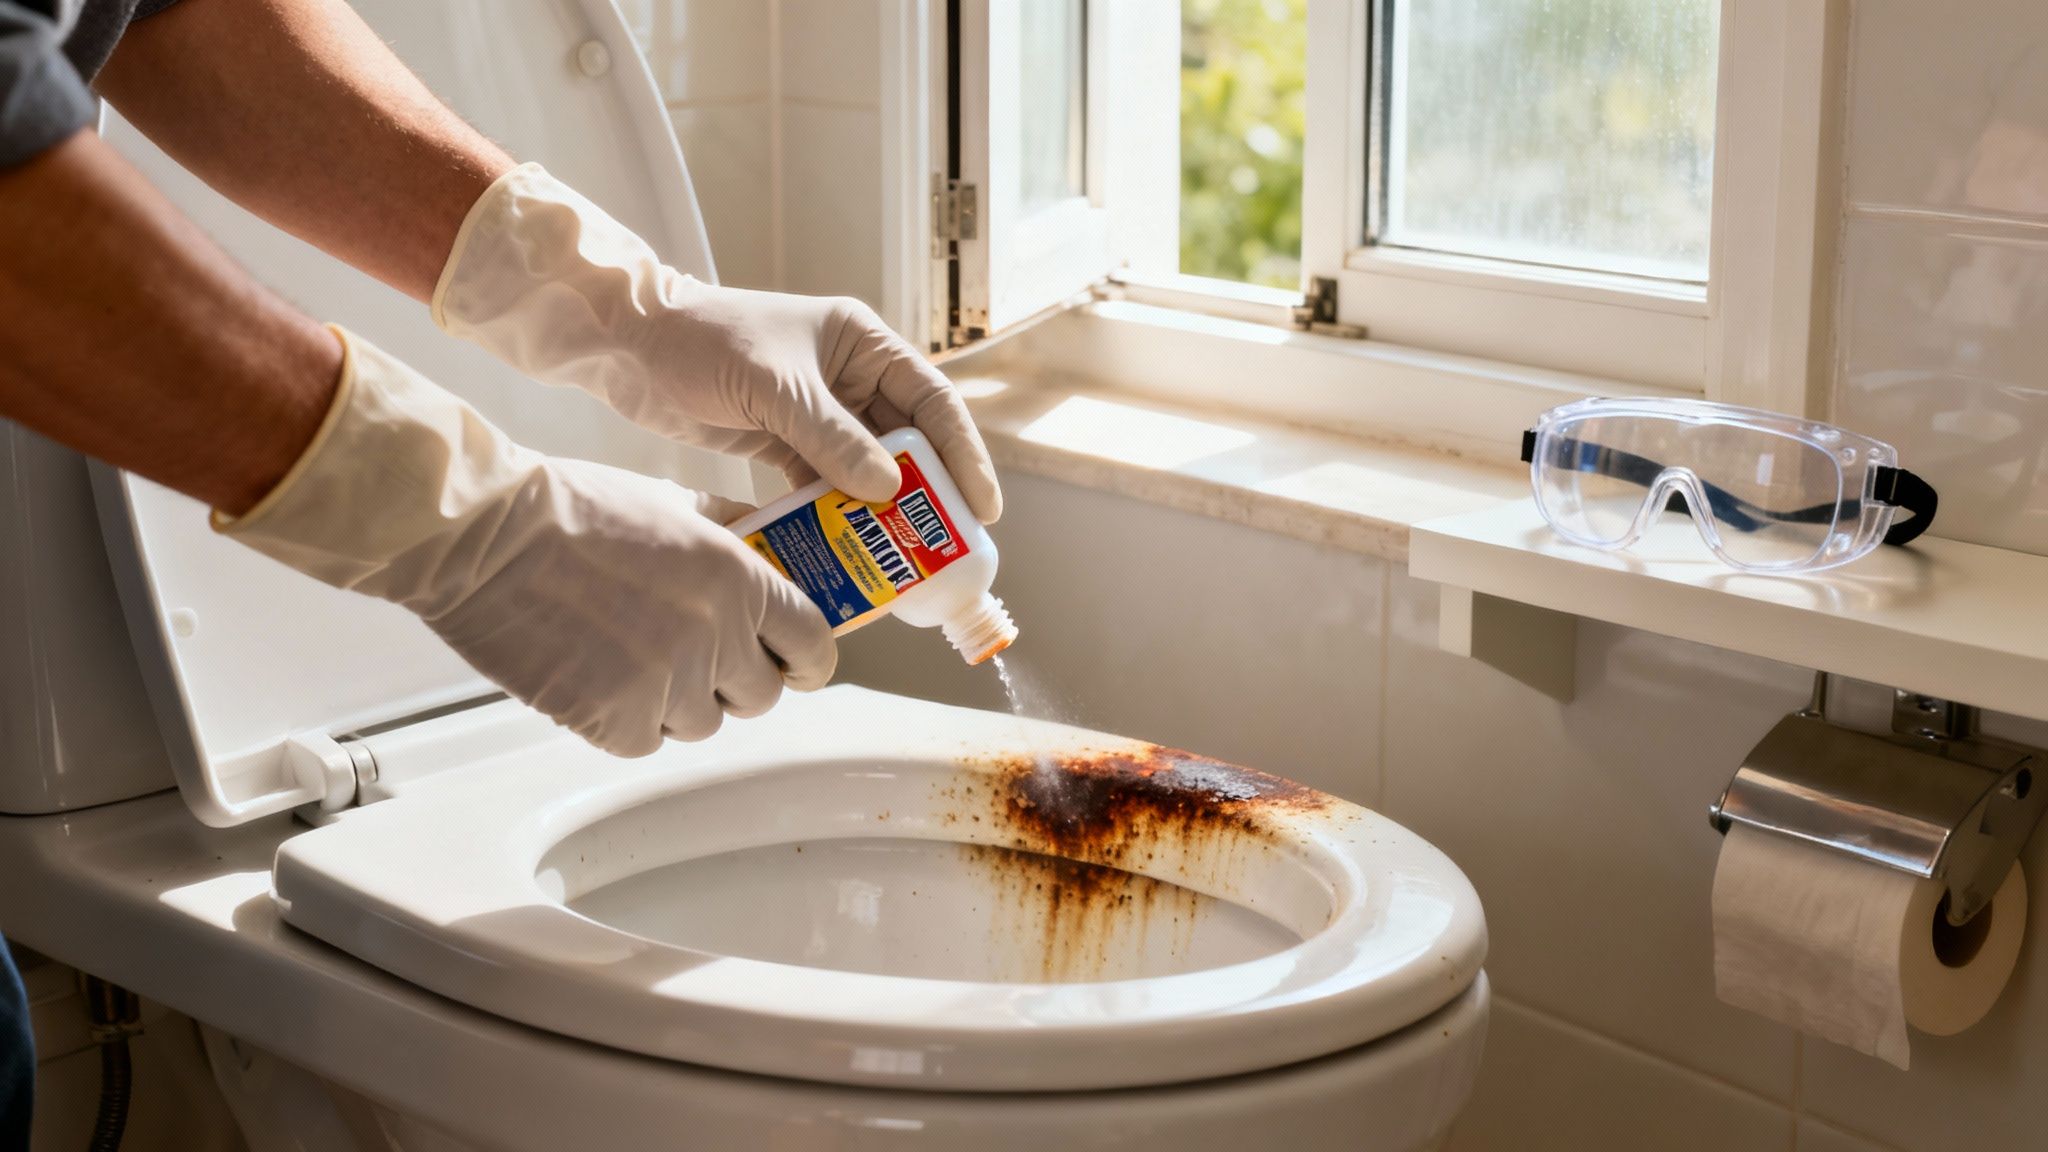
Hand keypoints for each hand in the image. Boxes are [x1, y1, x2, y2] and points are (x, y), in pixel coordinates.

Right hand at [219, 327, 834, 756]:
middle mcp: (715, 637)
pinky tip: (597, 678)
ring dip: (678, 703)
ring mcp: (666, 684)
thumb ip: (731, 536)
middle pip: (762, 695)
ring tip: (632, 659)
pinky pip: (645, 741)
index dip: (807, 661)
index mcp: (740, 580)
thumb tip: (769, 549)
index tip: (795, 663)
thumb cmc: (567, 508)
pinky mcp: (614, 721)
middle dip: (736, 681)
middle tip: (699, 658)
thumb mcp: (673, 504)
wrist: (483, 535)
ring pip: (703, 724)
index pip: (814, 647)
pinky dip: (626, 721)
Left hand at [431, 164, 1002, 522]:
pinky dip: (833, 514)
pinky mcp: (783, 441)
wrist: (627, 344)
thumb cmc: (702, 342)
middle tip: (944, 545)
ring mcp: (817, 411)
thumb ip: (832, 437)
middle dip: (926, 493)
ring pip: (866, 469)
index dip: (963, 454)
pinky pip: (823, 484)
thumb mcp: (775, 388)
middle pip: (907, 441)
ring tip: (899, 558)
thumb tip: (890, 488)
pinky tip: (843, 550)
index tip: (982, 506)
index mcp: (861, 342)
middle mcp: (849, 375)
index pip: (932, 400)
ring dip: (879, 511)